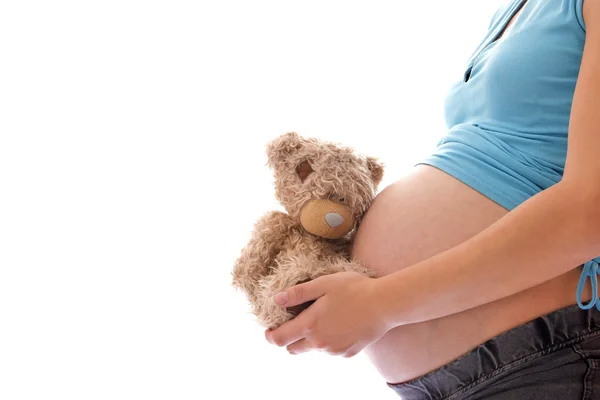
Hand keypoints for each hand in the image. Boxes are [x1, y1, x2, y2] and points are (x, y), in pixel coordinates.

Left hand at [264, 271, 392, 357]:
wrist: (385, 304)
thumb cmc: (354, 289)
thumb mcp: (323, 284)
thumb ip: (298, 293)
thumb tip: (276, 300)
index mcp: (310, 324)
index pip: (280, 339)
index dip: (270, 335)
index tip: (269, 329)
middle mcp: (320, 343)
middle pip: (293, 349)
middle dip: (289, 338)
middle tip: (296, 322)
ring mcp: (334, 351)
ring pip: (312, 350)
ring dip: (311, 339)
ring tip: (323, 318)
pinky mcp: (347, 353)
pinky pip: (331, 351)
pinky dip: (329, 341)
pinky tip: (340, 324)